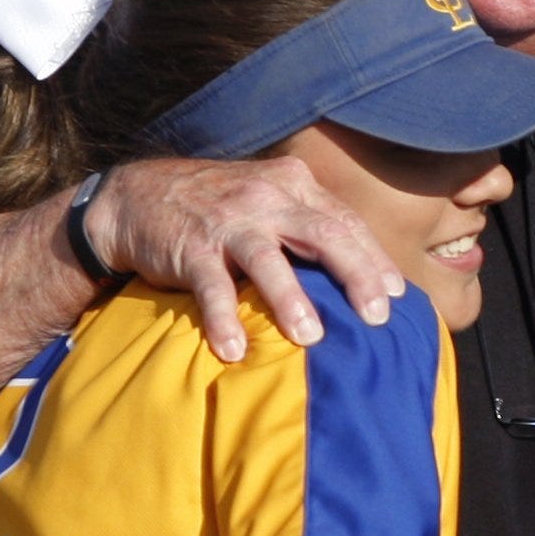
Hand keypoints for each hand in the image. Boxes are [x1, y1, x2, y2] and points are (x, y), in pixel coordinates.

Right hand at [90, 155, 408, 360]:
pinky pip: (211, 287)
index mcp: (292, 184)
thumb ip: (309, 225)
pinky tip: (234, 351)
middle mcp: (266, 197)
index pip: (344, 222)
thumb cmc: (220, 208)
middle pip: (323, 235)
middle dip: (355, 275)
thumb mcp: (269, 199)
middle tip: (377, 317)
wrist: (137, 195)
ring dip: (291, 299)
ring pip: (268, 260)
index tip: (397, 296)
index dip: (373, 259)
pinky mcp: (190, 247)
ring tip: (311, 337)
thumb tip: (362, 275)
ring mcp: (227, 221)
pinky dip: (223, 319)